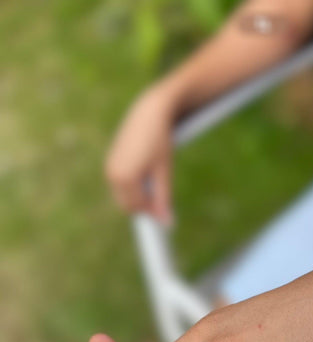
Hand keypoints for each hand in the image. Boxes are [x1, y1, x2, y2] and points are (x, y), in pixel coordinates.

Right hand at [106, 84, 173, 222]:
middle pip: (128, 205)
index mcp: (125, 178)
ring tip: (155, 180)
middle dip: (144, 206)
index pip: (137, 208)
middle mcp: (112, 174)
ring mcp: (109, 167)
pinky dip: (133, 186)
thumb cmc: (159, 140)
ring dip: (139, 196)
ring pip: (124, 196)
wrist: (149, 111)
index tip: (166, 216)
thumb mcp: (164, 172)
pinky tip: (147, 172)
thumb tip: (167, 223)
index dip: (152, 213)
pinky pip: (121, 184)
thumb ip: (163, 199)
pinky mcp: (111, 161)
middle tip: (162, 200)